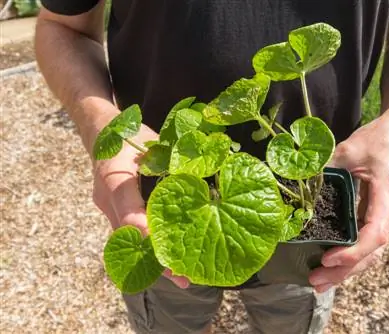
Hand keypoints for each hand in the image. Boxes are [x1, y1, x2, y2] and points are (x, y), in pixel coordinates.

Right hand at [91, 119, 189, 288]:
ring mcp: (107, 208)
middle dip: (156, 259)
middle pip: (130, 236)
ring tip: (182, 278)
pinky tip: (170, 260)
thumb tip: (206, 180)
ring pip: (129, 241)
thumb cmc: (130, 135)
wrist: (100, 133)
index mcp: (114, 177)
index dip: (148, 233)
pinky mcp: (113, 212)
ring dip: (153, 260)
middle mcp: (107, 199)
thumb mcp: (152, 142)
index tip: (167, 252)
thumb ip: (171, 161)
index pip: (130, 212)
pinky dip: (149, 248)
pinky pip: (130, 235)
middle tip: (183, 277)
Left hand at [309, 114, 388, 291]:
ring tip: (320, 282)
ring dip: (347, 269)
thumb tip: (294, 185)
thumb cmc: (379, 139)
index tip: (327, 259)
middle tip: (315, 281)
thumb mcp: (349, 148)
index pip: (376, 233)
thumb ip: (324, 167)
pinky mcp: (380, 216)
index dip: (353, 251)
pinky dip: (351, 257)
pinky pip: (368, 243)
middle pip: (373, 252)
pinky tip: (333, 265)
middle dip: (345, 270)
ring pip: (372, 253)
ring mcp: (388, 216)